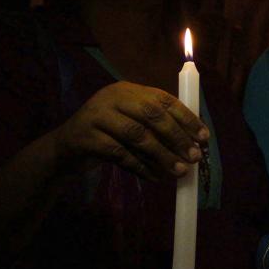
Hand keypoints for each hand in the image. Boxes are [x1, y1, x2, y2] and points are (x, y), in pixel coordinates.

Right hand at [52, 81, 208, 180]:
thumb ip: (157, 127)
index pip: (164, 99)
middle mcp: (112, 97)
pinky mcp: (85, 137)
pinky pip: (120, 154)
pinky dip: (141, 167)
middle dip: (177, 137)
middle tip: (194, 157)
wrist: (64, 149)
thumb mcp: (132, 123)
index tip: (204, 137)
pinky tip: (156, 178)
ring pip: (137, 135)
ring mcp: (96, 115)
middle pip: (152, 115)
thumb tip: (195, 142)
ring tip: (180, 171)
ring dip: (162, 155)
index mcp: (129, 90)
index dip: (187, 118)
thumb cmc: (108, 135)